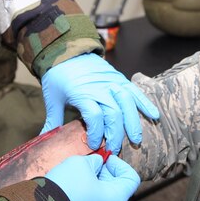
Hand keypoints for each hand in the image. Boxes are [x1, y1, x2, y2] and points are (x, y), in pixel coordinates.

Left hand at [40, 54, 159, 152]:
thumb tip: (45, 139)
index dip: (95, 133)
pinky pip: (136, 91)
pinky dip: (146, 103)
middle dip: (116, 134)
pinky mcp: (120, 78)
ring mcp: (112, 82)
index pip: (94, 117)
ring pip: (128, 103)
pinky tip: (154, 115)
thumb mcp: (52, 98)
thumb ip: (53, 120)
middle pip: (114, 113)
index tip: (92, 144)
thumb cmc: (58, 76)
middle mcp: (100, 88)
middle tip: (114, 149)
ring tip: (136, 139)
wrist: (66, 51)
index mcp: (83, 93)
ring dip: (133, 123)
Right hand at [45, 154, 140, 200]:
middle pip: (116, 192)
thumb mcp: (80, 163)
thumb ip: (94, 161)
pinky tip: (69, 200)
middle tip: (86, 170)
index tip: (104, 160)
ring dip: (93, 193)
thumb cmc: (63, 188)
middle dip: (103, 178)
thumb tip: (97, 164)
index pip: (132, 179)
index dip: (120, 165)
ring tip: (74, 185)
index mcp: (117, 200)